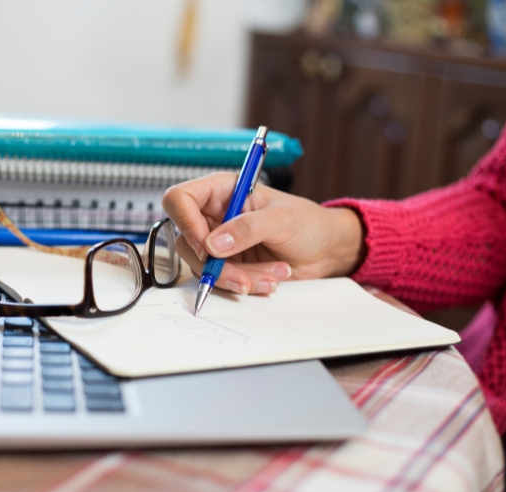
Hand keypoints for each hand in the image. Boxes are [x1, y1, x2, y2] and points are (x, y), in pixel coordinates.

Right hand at [162, 172, 365, 294]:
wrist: (325, 251)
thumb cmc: (307, 223)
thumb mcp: (281, 220)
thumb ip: (247, 228)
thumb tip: (213, 244)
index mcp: (221, 191)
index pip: (180, 199)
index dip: (185, 221)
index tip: (205, 245)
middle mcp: (213, 216)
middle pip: (186, 240)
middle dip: (216, 264)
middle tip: (242, 276)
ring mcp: (218, 243)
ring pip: (203, 266)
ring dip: (236, 277)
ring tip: (272, 276)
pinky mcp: (227, 265)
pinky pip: (219, 280)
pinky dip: (244, 285)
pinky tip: (269, 280)